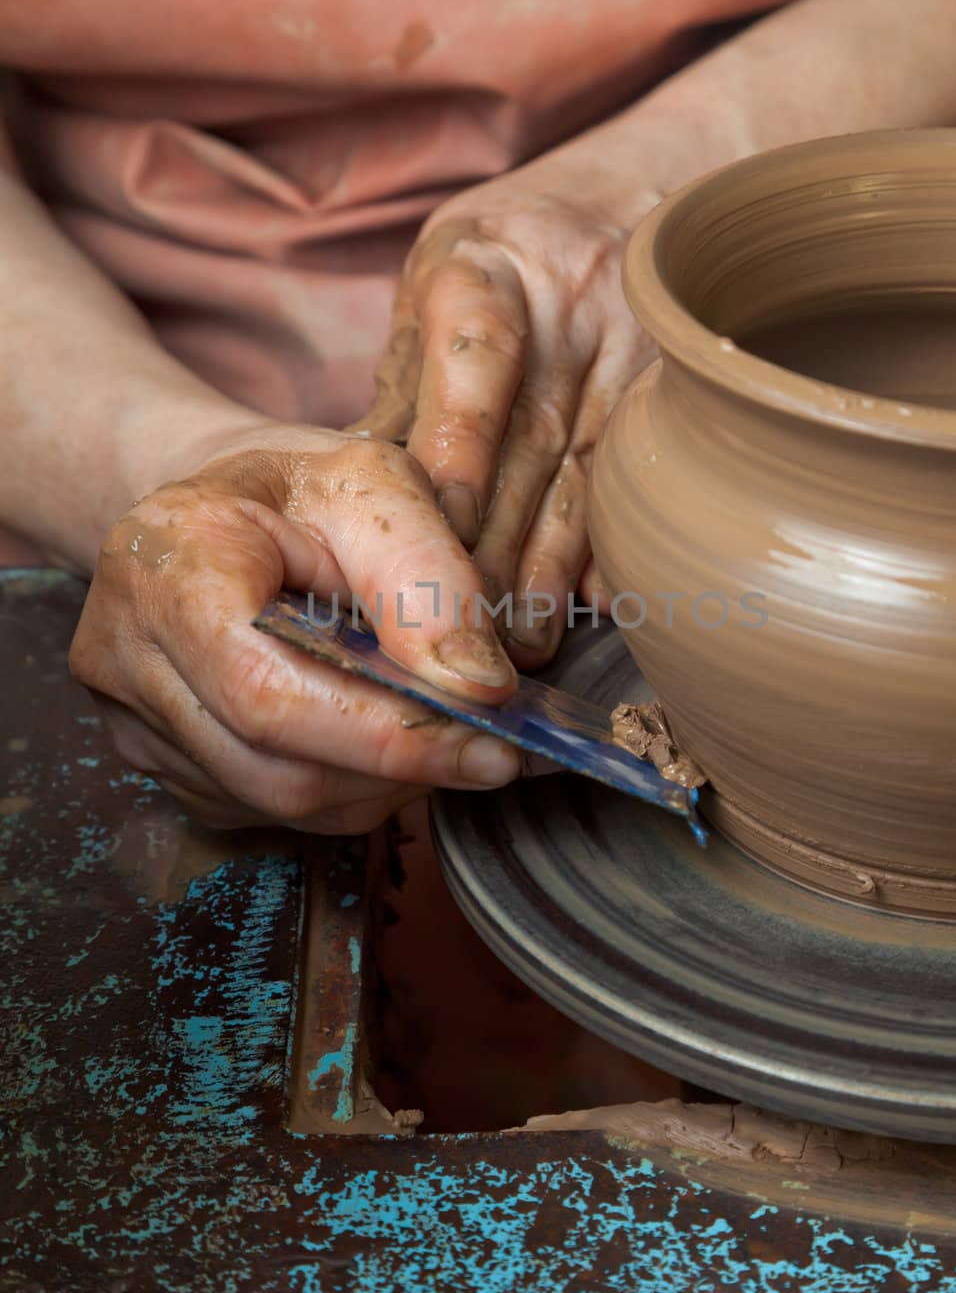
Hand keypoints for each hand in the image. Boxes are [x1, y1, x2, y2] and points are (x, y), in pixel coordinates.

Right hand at [69, 425, 520, 833]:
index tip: (492, 747)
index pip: (270, 693)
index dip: (387, 737)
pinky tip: (373, 730)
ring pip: (277, 801)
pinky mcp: (153, 758)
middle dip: (399, 767)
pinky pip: (263, 806)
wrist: (223, 504)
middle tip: (490, 746)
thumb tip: (480, 687)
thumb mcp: (377, 486)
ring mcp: (129, 717)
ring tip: (436, 726)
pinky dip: (341, 785)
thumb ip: (429, 580)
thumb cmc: (299, 488)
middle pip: (276, 767)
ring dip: (379, 783)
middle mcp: (125, 652)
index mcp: (168, 565)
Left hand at [355, 137, 667, 664]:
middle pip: (532, 440)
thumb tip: (356, 491)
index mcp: (490, 267)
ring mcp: (632, 350)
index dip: (464, 443)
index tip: (442, 524)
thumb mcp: (435, 283)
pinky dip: (615, 547)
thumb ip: (405, 381)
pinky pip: (637, 479)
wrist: (624, 202)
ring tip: (520, 642)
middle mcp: (571, 305)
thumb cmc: (500, 259)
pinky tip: (598, 609)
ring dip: (552, 566)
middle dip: (493, 543)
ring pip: (588, 472)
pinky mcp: (668, 394)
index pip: (478, 357)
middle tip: (458, 630)